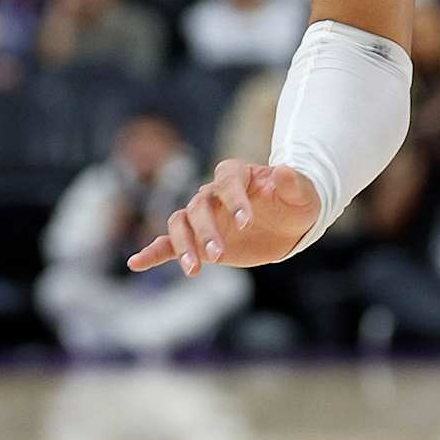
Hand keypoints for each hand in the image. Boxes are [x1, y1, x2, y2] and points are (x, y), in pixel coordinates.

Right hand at [126, 159, 320, 276]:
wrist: (289, 224)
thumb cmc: (296, 203)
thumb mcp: (303, 194)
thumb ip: (293, 183)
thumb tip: (283, 170)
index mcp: (237, 176)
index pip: (227, 181)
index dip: (234, 199)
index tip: (247, 222)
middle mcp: (213, 194)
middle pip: (198, 207)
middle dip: (206, 231)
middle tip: (219, 255)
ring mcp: (203, 218)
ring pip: (180, 225)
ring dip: (183, 245)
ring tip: (193, 269)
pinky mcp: (199, 241)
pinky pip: (168, 244)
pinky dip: (153, 253)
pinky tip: (136, 263)